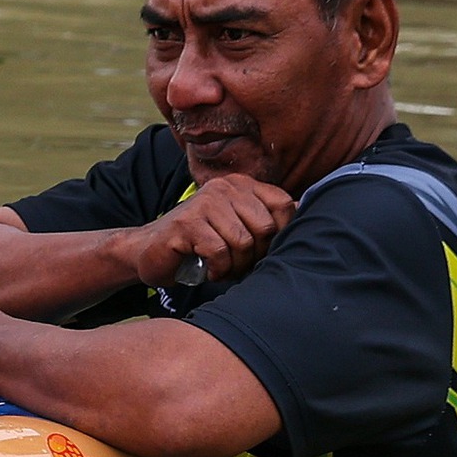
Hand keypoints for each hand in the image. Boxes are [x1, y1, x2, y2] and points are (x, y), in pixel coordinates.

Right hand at [114, 174, 294, 286]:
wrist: (150, 251)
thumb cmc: (201, 245)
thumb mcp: (238, 229)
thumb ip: (266, 224)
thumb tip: (306, 225)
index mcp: (242, 185)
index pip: (284, 205)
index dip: (282, 235)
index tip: (264, 251)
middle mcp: (225, 188)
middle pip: (266, 228)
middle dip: (256, 256)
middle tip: (239, 265)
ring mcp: (204, 203)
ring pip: (243, 242)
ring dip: (236, 266)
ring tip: (223, 268)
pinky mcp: (186, 223)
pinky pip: (219, 251)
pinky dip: (218, 269)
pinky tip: (209, 270)